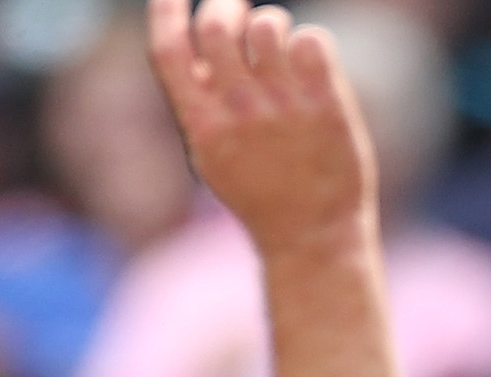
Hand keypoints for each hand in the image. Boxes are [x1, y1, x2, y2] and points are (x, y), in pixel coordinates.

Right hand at [149, 0, 375, 253]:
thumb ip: (200, 101)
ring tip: (279, 46)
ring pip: (267, 26)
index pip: (168, 52)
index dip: (165, 10)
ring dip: (271, 23)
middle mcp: (239, 115)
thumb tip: (198, 36)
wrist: (312, 240)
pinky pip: (312, 40)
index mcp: (202, 128)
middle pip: (214, 27)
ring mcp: (283, 110)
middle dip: (225, 6)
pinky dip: (309, 42)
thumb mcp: (213, 156)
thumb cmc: (260, 192)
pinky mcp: (325, 107)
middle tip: (239, 12)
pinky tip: (309, 66)